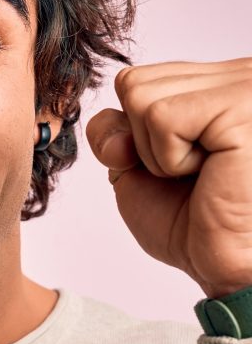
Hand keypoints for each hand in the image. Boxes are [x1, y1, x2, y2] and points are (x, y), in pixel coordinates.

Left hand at [86, 58, 251, 297]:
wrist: (232, 269)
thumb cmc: (196, 224)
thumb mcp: (136, 171)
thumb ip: (113, 134)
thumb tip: (106, 115)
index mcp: (217, 83)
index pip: (134, 81)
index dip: (132, 134)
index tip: (174, 167)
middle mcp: (236, 74)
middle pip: (132, 84)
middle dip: (142, 143)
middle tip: (191, 173)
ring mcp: (243, 86)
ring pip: (141, 97)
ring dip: (157, 153)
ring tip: (203, 172)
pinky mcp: (242, 106)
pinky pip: (161, 117)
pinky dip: (170, 157)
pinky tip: (211, 172)